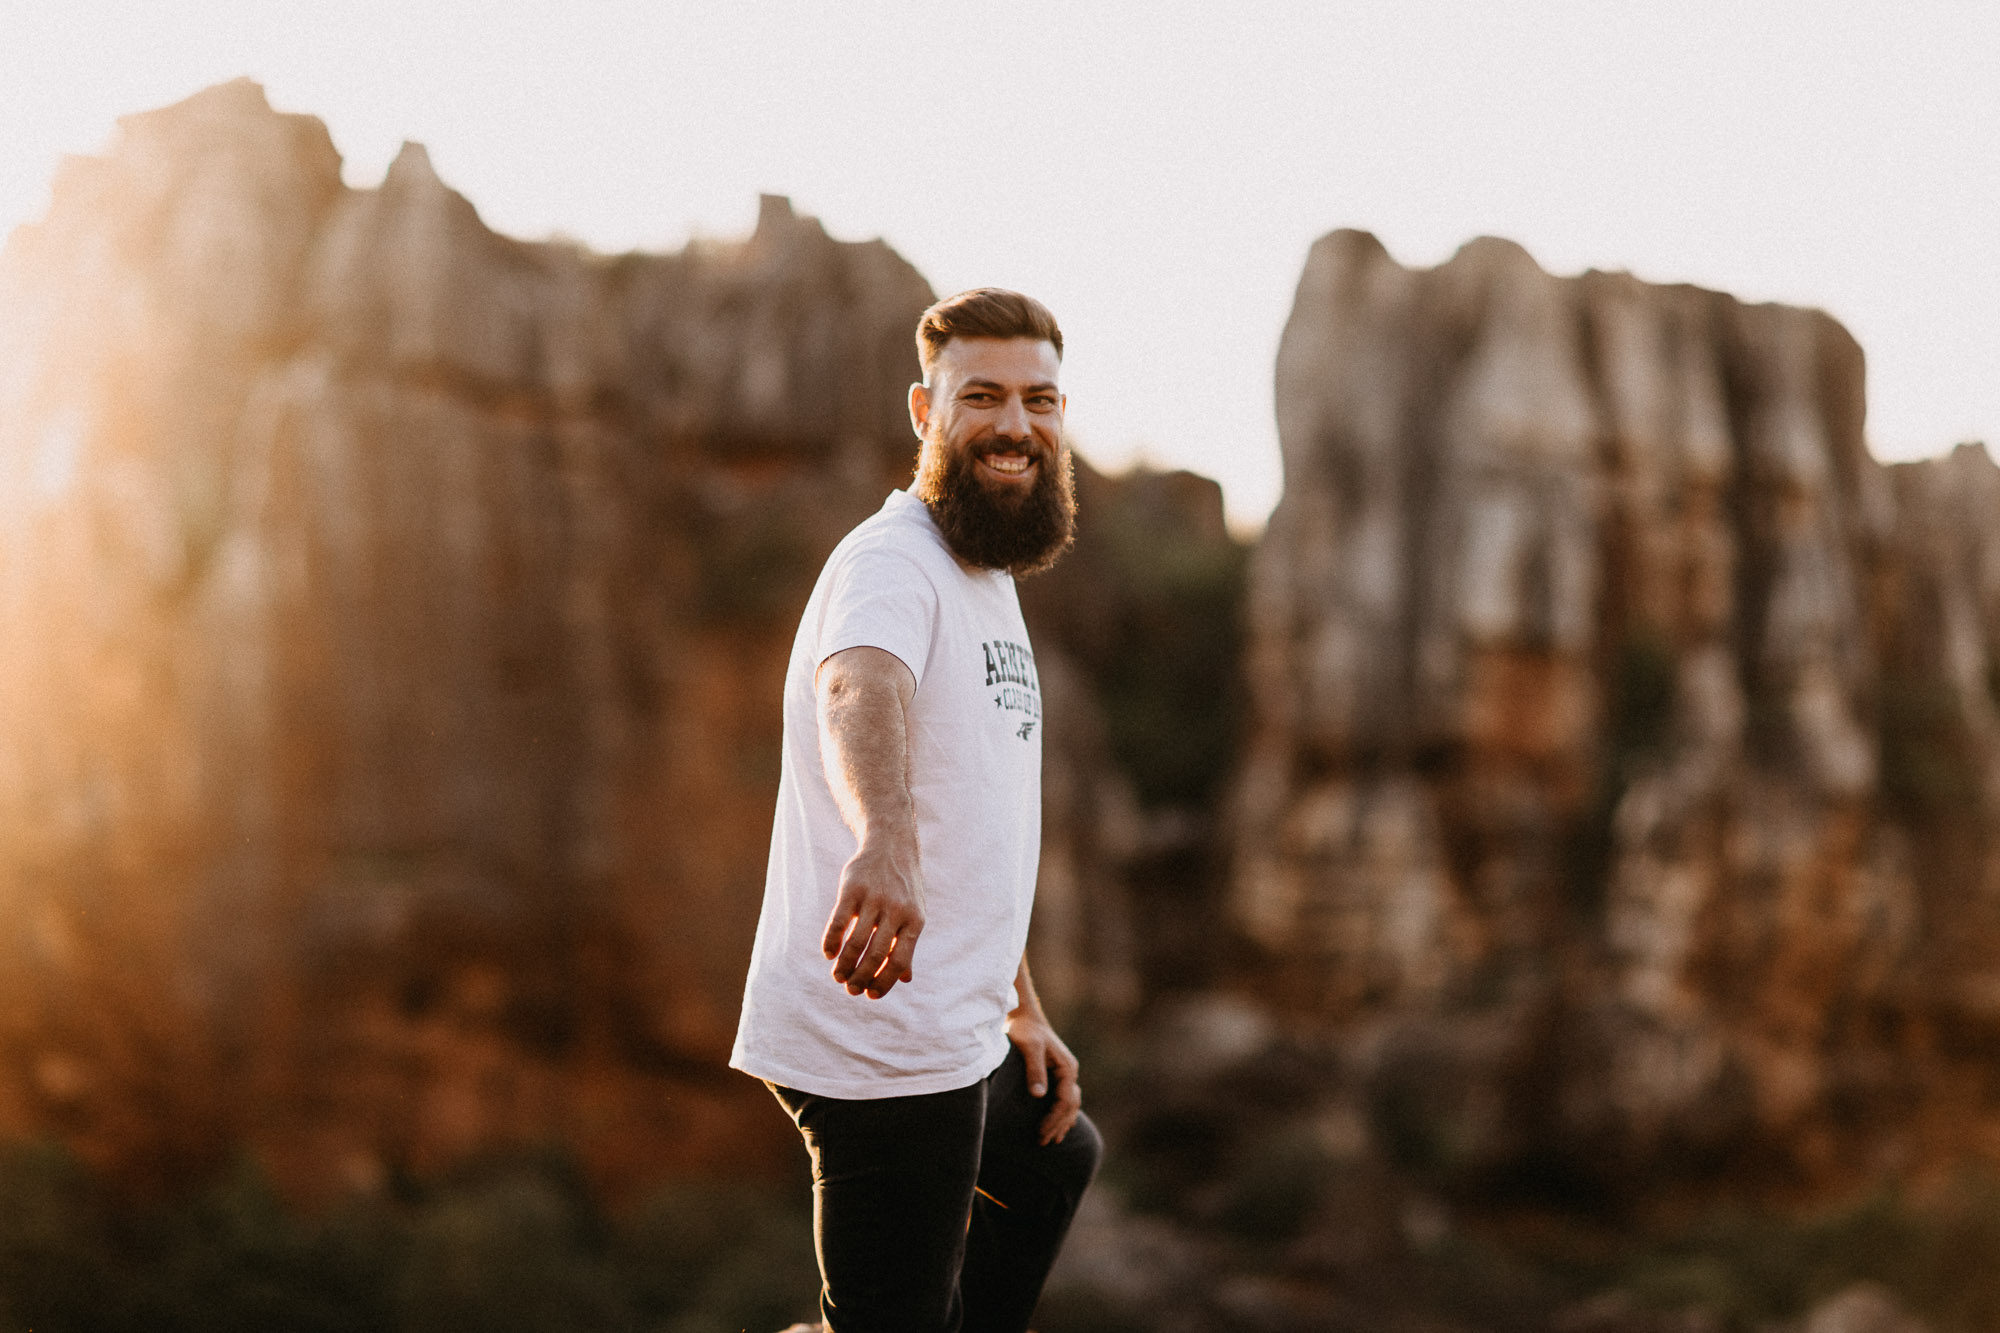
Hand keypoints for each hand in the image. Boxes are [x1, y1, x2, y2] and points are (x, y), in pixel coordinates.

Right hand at [821, 838, 923, 998]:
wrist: (892, 845)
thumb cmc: (904, 887)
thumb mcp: (913, 913)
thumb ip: (908, 945)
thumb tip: (905, 979)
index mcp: (915, 921)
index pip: (899, 961)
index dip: (884, 983)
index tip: (870, 996)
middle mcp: (896, 910)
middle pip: (876, 955)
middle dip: (861, 978)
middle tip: (850, 989)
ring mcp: (874, 898)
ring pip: (856, 942)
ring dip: (844, 965)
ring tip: (837, 976)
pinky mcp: (852, 888)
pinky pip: (839, 921)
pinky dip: (831, 942)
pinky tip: (828, 954)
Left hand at [1007, 1009, 1081, 1144]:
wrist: (1023, 1016)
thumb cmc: (1024, 1030)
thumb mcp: (1029, 1048)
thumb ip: (1035, 1070)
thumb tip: (1039, 1094)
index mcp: (1066, 1067)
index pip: (1065, 1100)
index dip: (1054, 1119)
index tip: (1041, 1133)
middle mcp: (1069, 1072)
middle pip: (1070, 1106)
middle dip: (1058, 1125)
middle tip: (1043, 1142)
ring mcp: (1065, 1073)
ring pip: (1070, 1104)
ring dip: (1062, 1122)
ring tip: (1053, 1140)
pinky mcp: (1056, 1073)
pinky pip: (1064, 1098)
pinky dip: (1062, 1114)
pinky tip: (1058, 1125)